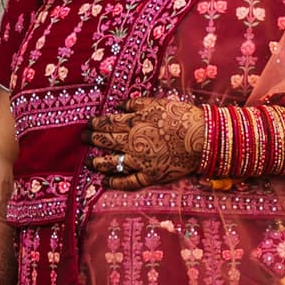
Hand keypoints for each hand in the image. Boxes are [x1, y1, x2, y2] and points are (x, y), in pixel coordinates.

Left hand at [84, 95, 207, 188]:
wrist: (201, 136)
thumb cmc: (181, 115)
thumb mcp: (157, 102)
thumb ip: (135, 104)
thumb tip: (119, 105)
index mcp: (134, 122)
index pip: (108, 123)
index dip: (96, 123)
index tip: (88, 123)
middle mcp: (132, 142)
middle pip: (106, 140)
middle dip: (92, 139)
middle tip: (83, 138)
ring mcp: (140, 160)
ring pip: (112, 162)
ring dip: (98, 161)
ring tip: (88, 161)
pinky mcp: (150, 175)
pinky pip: (128, 182)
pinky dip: (114, 182)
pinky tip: (104, 181)